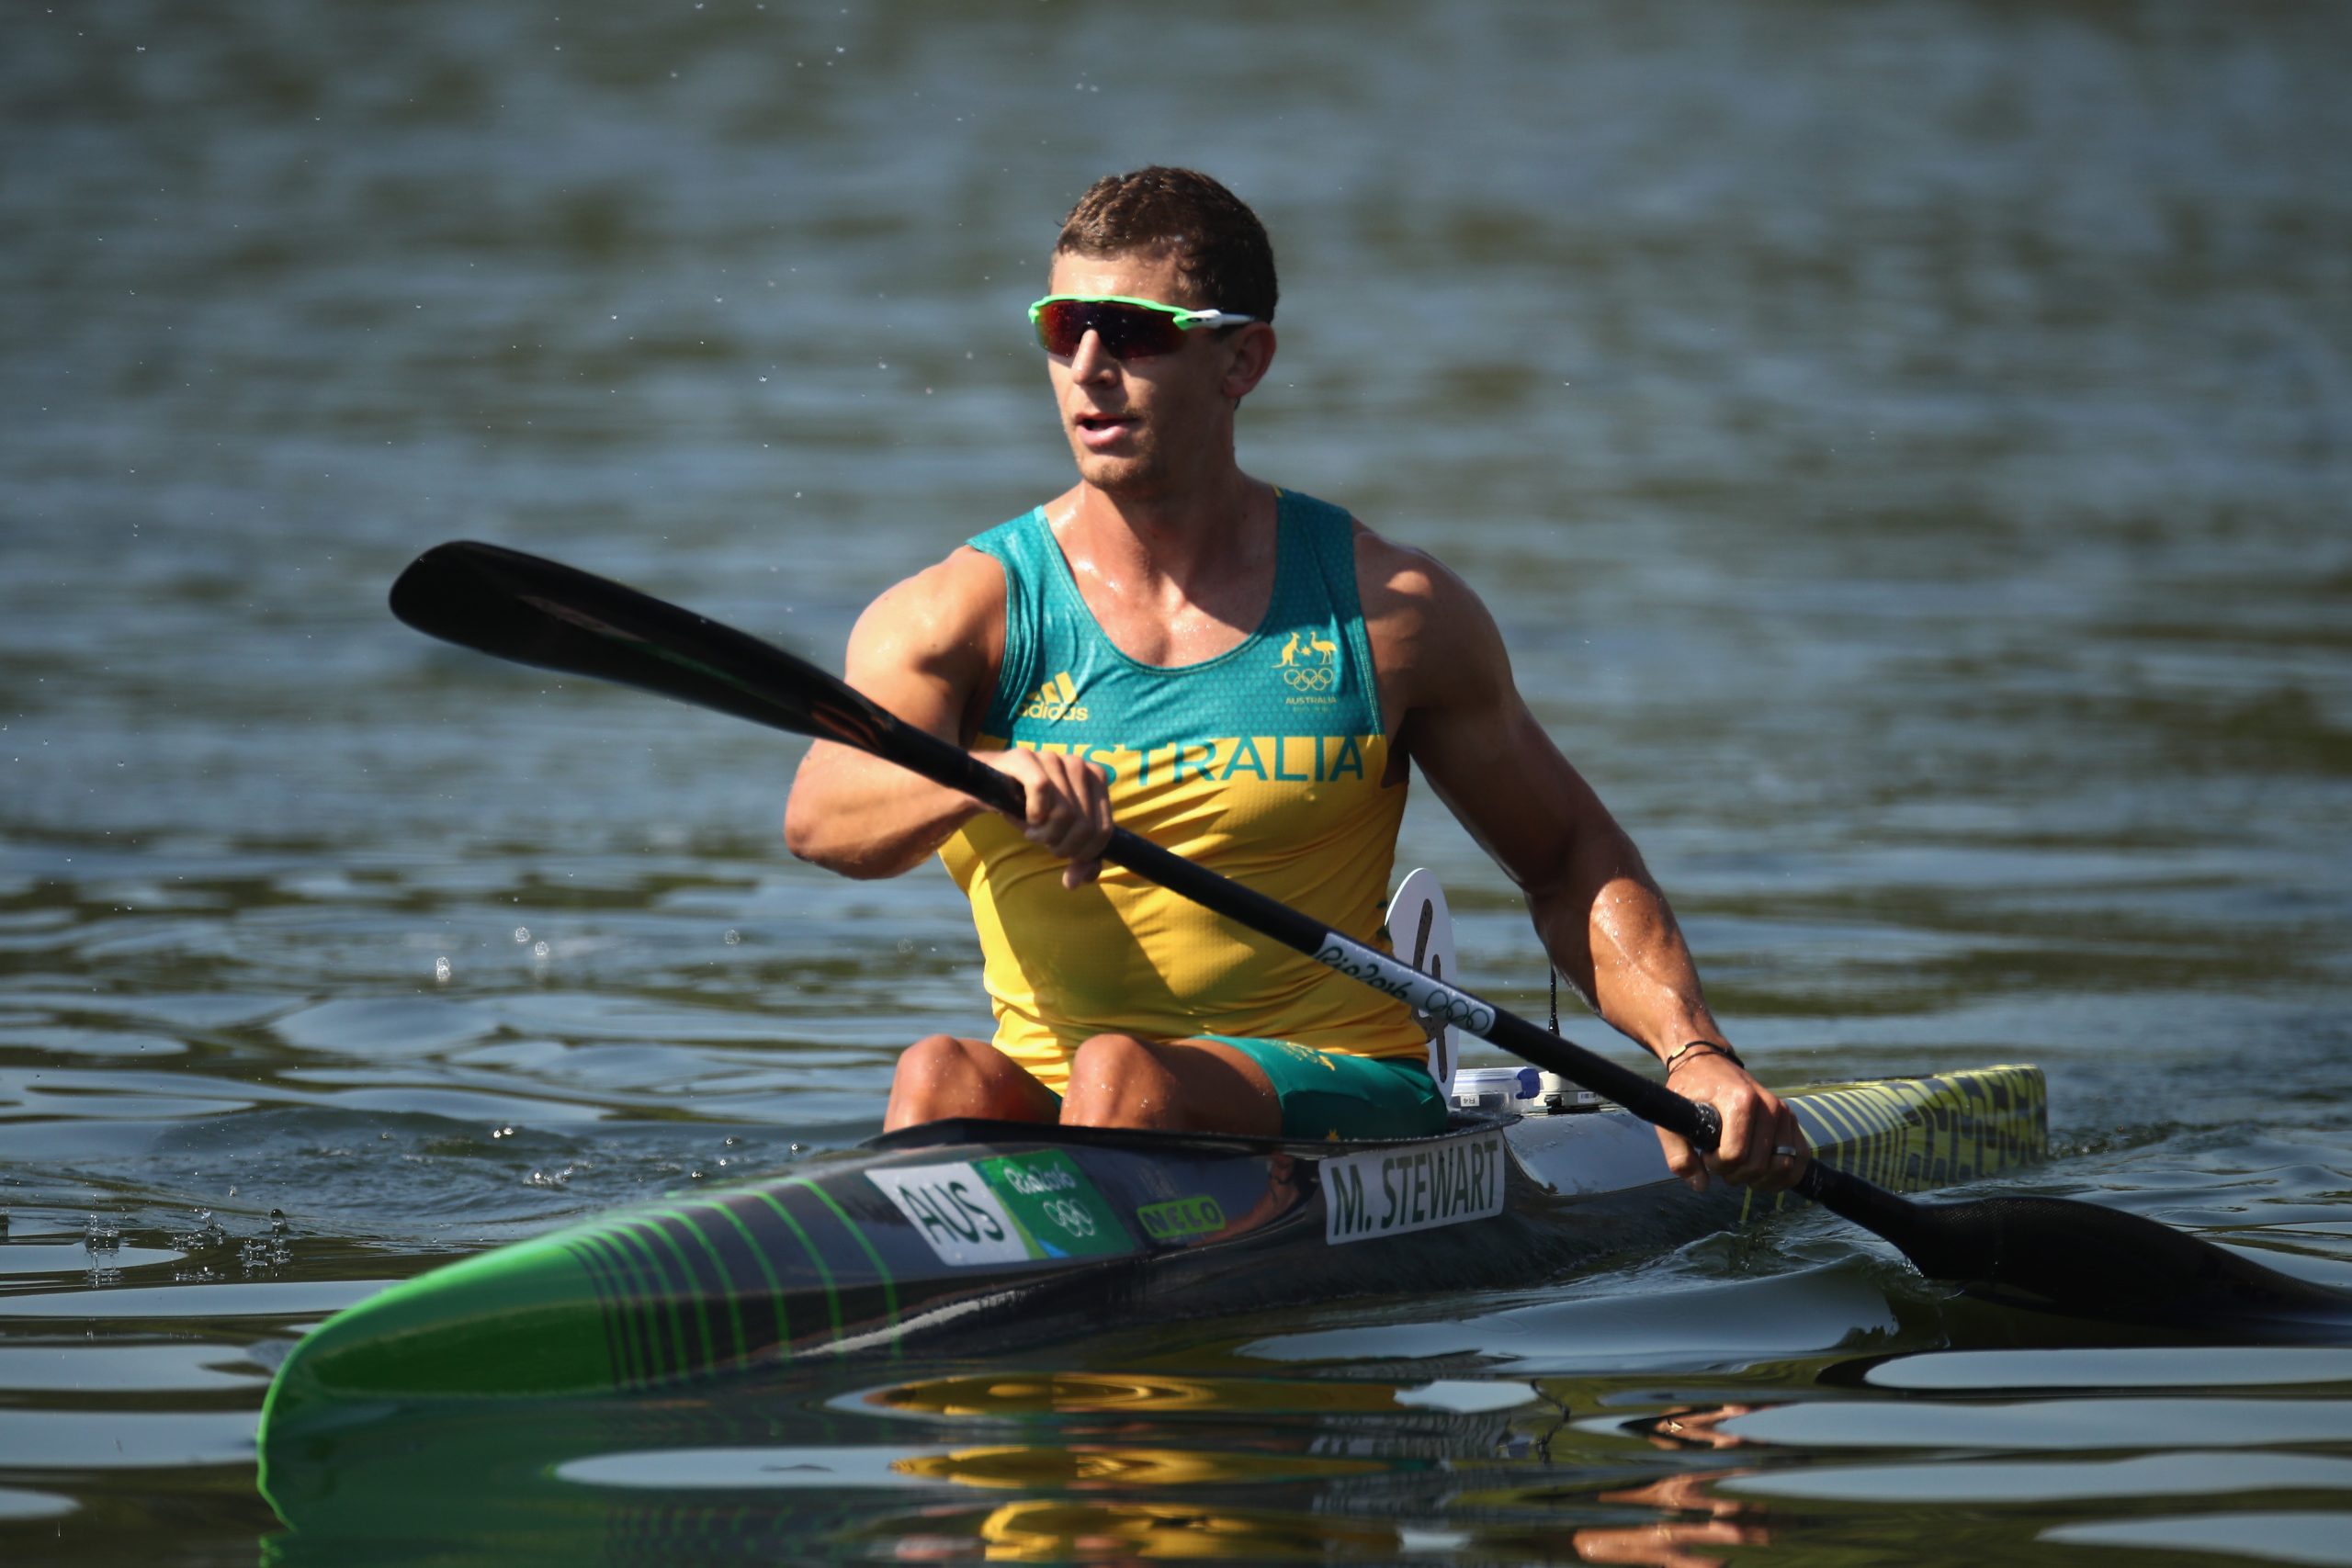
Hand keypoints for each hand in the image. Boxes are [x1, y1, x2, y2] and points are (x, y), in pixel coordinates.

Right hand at [980, 747, 1113, 888]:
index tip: (1066, 857)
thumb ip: (1079, 857)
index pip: (1104, 830)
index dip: (1085, 853)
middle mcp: (1079, 764)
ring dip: (1046, 833)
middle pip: (1085, 826)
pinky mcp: (1027, 757)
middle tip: (1045, 843)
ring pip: (1065, 812)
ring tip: (1034, 832)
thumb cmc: (1033, 811)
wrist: (993, 789)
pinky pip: (1042, 789)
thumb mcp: (1061, 836)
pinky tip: (1028, 817)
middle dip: (1063, 845)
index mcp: (1097, 779)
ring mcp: (1053, 758)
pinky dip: (1034, 813)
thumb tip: (1076, 881)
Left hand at [1655, 1049, 1808, 1193]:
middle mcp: (1769, 1105)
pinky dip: (1783, 1176)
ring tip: (1739, 1168)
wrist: (1708, 1063)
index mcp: (1741, 1100)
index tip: (1705, 1152)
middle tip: (1719, 1161)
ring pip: (1783, 1166)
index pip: (1736, 1155)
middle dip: (1735, 1174)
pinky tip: (1762, 1178)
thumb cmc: (1689, 1090)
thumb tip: (1701, 1185)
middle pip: (1759, 1165)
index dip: (1717, 1164)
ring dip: (1759, 1179)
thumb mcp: (1675, 1119)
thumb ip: (1679, 1154)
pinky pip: (1800, 1159)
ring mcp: (1784, 1112)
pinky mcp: (1792, 1121)